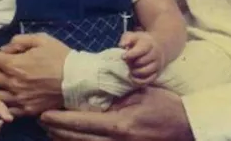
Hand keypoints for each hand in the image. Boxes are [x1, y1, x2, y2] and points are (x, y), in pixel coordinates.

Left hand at [0, 32, 70, 116]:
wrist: (76, 79)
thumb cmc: (60, 56)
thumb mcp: (42, 39)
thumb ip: (20, 40)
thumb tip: (6, 47)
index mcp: (15, 65)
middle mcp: (12, 83)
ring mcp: (19, 99)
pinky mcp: (26, 109)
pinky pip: (8, 109)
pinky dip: (2, 104)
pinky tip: (2, 98)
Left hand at [40, 86, 192, 140]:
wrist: (187, 127)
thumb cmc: (165, 106)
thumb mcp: (140, 94)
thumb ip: (115, 96)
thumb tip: (91, 95)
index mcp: (120, 125)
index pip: (83, 123)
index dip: (61, 121)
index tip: (45, 115)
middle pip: (79, 140)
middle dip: (58, 132)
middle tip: (43, 122)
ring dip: (67, 140)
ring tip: (53, 132)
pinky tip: (73, 138)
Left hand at [119, 32, 163, 84]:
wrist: (156, 48)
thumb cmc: (141, 42)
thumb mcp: (133, 36)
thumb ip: (127, 39)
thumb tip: (121, 45)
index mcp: (149, 43)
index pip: (141, 50)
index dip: (130, 54)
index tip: (123, 56)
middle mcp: (155, 54)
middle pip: (141, 62)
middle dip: (132, 63)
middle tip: (127, 62)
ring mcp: (157, 65)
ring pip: (145, 72)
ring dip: (134, 72)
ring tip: (130, 69)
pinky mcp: (156, 74)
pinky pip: (147, 81)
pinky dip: (138, 81)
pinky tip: (132, 77)